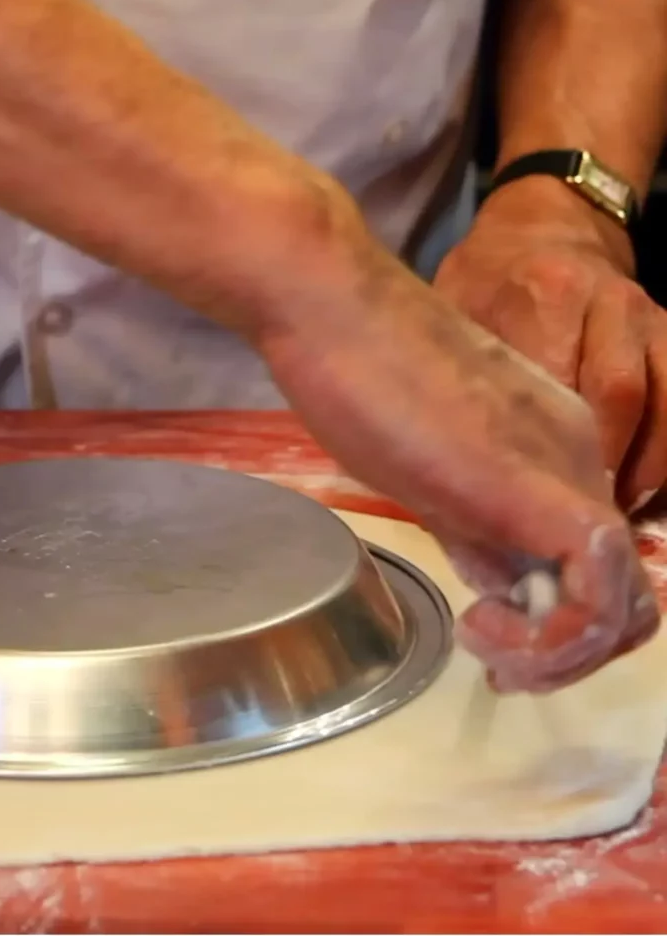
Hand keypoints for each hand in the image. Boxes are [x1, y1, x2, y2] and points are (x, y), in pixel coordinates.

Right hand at [254, 204, 657, 692]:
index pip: (593, 553)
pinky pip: (595, 594)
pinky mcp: (534, 490)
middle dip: (568, 647)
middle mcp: (580, 458)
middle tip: (495, 654)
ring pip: (625, 600)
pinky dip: (554, 642)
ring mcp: (565, 472)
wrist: (336, 306)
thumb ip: (470, 519)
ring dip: (560, 655)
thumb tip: (495, 582)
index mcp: (553, 444)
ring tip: (486, 647)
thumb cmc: (357, 366)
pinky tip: (482, 629)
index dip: (556, 616)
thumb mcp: (424, 461)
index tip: (488, 630)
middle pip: (625, 587)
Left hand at [434, 177, 666, 515]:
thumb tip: (452, 458)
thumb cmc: (485, 278)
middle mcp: (604, 302)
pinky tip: (648, 491)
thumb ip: (459, 369)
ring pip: (666, 404)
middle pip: (619, 399)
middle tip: (573, 525)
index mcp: (540, 296)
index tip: (534, 502)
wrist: (546, 222)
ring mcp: (647, 316)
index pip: (554, 381)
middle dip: (601, 469)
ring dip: (647, 470)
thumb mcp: (454, 307)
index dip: (549, 450)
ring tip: (615, 519)